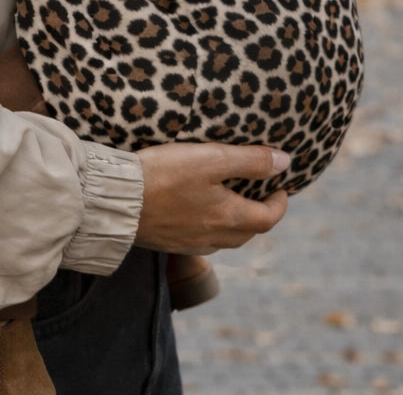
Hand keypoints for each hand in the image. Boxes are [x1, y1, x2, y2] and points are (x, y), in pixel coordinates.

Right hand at [134, 143, 289, 254]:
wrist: (117, 201)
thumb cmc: (164, 176)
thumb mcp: (210, 159)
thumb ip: (249, 160)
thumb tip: (284, 162)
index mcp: (229, 218)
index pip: (268, 219)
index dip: (280, 204)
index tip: (281, 188)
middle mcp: (213, 238)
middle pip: (248, 232)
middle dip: (259, 214)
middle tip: (258, 193)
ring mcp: (189, 243)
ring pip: (224, 239)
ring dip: (235, 223)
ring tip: (229, 201)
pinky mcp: (168, 242)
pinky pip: (199, 240)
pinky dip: (209, 227)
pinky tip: (195, 213)